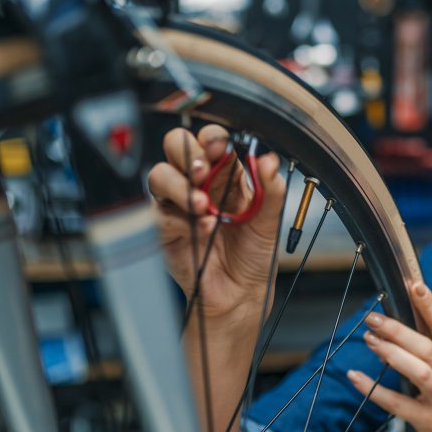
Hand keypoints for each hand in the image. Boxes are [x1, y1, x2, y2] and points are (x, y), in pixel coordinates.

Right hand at [148, 125, 285, 319]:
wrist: (241, 292)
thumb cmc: (253, 254)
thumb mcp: (270, 220)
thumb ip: (271, 189)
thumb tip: (269, 160)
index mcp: (225, 173)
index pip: (210, 140)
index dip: (212, 138)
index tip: (220, 148)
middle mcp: (198, 183)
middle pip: (176, 146)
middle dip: (187, 153)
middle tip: (203, 172)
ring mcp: (179, 205)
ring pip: (159, 175)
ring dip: (180, 186)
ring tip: (204, 206)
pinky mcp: (166, 230)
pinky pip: (161, 214)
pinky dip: (182, 219)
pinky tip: (205, 228)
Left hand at [347, 282, 431, 431]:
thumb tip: (404, 324)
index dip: (430, 306)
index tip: (414, 285)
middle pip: (428, 347)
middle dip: (399, 330)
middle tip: (373, 317)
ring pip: (419, 372)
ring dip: (392, 354)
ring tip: (370, 340)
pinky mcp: (429, 421)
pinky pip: (399, 404)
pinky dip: (375, 390)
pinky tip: (357, 377)